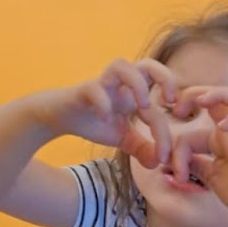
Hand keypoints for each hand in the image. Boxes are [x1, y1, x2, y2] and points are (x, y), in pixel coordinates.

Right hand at [49, 57, 180, 167]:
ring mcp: (101, 85)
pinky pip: (94, 89)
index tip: (165, 157)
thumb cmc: (93, 122)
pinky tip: (105, 119)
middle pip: (148, 64)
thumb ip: (142, 148)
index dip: (166, 132)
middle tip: (167, 102)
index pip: (158, 105)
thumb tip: (158, 162)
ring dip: (137, 83)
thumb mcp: (122, 138)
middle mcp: (120, 85)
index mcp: (133, 93)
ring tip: (142, 106)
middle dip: (165, 78)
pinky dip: (103, 103)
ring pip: (122, 65)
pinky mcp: (83, 90)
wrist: (59, 117)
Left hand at [183, 86, 227, 226]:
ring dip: (222, 95)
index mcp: (221, 136)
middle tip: (178, 108)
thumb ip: (192, 161)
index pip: (198, 119)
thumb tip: (169, 156)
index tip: (167, 138)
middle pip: (224, 95)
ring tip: (203, 101)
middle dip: (197, 92)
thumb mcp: (207, 174)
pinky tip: (222, 127)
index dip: (180, 127)